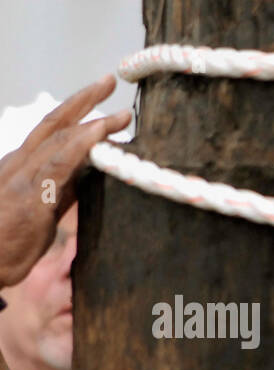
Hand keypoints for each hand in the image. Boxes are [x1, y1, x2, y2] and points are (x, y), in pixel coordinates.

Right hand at [0, 76, 131, 287]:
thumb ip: (62, 191)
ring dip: (93, 121)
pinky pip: (58, 163)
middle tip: (109, 81)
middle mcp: (20, 163)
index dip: (74, 111)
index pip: (50, 130)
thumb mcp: (41, 211)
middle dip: (83, 100)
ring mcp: (24, 176)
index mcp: (21, 166)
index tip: (99, 97)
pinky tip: (99, 135)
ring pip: (60, 138)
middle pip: (54, 121)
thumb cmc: (8, 243)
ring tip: (122, 113)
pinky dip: (81, 145)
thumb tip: (88, 177)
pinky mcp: (31, 196)